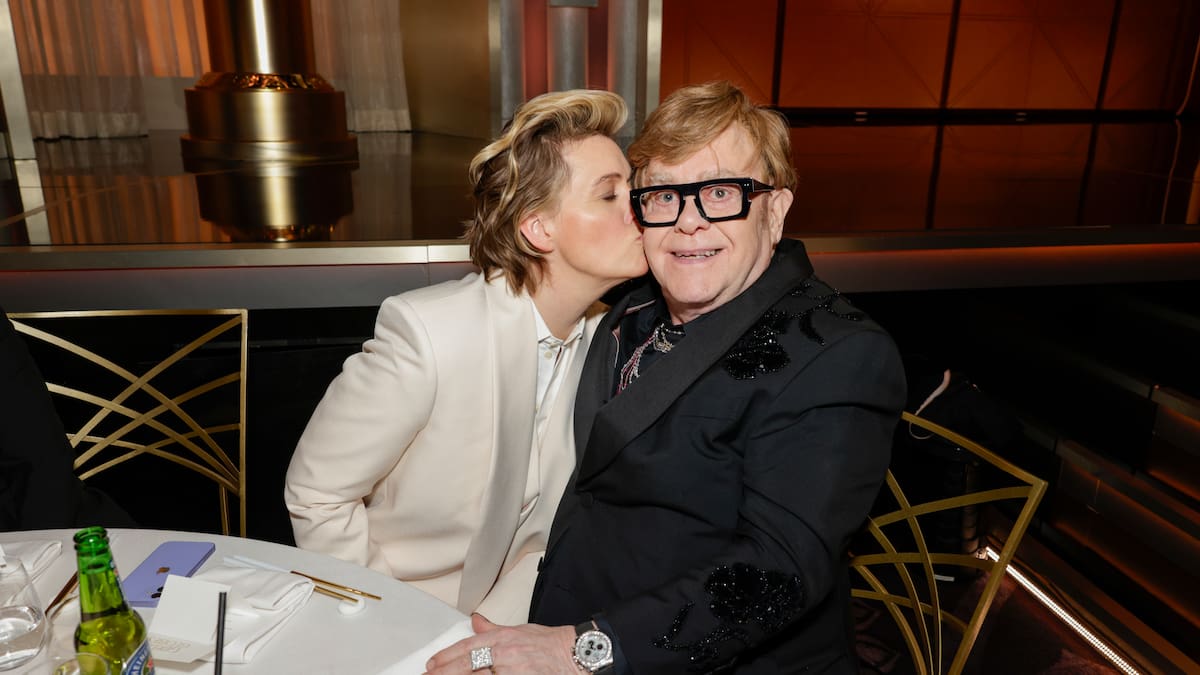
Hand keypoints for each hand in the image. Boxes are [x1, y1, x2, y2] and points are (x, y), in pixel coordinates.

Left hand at [424, 613, 578, 673]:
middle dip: (444, 672)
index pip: (467, 648)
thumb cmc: (551, 645)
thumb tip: (476, 622)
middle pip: (466, 665)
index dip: (446, 657)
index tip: (432, 664)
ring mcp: (511, 671)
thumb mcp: (520, 631)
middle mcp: (505, 654)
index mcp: (503, 638)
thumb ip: (494, 630)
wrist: (576, 654)